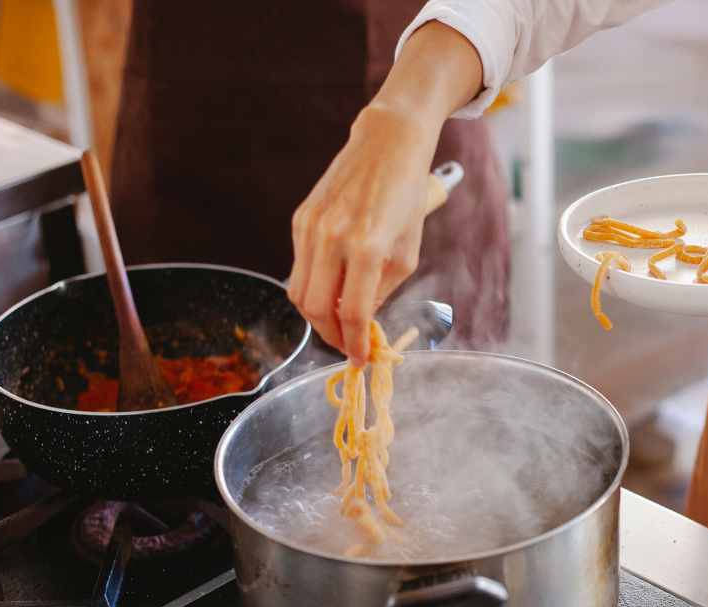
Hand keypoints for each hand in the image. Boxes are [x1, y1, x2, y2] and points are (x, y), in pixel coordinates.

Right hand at [287, 104, 437, 364]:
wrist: (386, 145)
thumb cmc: (407, 197)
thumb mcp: (408, 251)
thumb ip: (383, 290)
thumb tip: (363, 323)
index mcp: (368, 246)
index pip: (354, 312)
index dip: (356, 343)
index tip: (361, 359)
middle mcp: (333, 237)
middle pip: (316, 309)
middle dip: (331, 336)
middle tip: (348, 345)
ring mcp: (311, 227)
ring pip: (299, 293)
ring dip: (317, 316)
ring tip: (339, 322)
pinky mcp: (300, 219)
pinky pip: (299, 267)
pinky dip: (313, 287)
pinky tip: (333, 289)